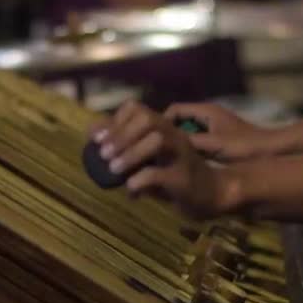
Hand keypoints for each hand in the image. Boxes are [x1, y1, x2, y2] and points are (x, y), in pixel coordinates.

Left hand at [92, 102, 230, 218]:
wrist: (211, 194)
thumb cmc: (173, 173)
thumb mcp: (147, 156)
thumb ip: (124, 143)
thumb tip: (92, 132)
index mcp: (163, 127)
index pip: (136, 108)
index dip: (114, 122)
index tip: (97, 140)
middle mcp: (173, 135)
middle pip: (147, 119)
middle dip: (120, 135)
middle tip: (104, 155)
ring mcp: (181, 155)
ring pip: (157, 140)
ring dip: (129, 154)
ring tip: (113, 170)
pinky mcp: (183, 179)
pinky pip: (158, 174)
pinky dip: (138, 181)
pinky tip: (131, 190)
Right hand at [165, 102, 271, 161]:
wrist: (271, 150)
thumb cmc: (244, 146)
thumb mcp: (213, 145)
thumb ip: (190, 142)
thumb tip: (163, 144)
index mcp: (206, 111)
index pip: (174, 109)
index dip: (160, 122)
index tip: (152, 139)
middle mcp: (207, 115)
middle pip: (178, 120)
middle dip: (166, 133)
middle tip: (156, 150)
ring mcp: (213, 125)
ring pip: (186, 131)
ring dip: (177, 142)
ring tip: (166, 157)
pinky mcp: (217, 137)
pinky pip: (196, 139)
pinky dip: (188, 147)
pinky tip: (184, 161)